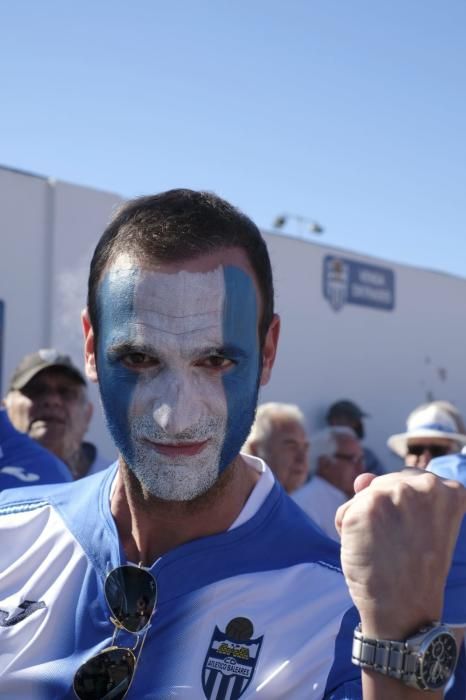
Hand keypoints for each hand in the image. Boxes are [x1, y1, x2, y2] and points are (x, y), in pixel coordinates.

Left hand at [335, 468, 465, 638]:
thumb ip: (395, 493)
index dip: (404, 509)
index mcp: (450, 491)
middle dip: (382, 509)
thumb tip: (361, 478)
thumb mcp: (418, 524)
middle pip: (386, 483)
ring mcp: (395, 494)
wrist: (402, 611)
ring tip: (381, 548)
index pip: (412, 480)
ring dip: (363, 519)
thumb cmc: (413, 571)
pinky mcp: (367, 506)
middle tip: (397, 544)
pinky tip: (363, 550)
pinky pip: (346, 511)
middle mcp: (426, 486)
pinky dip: (346, 530)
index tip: (414, 534)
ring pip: (364, 495)